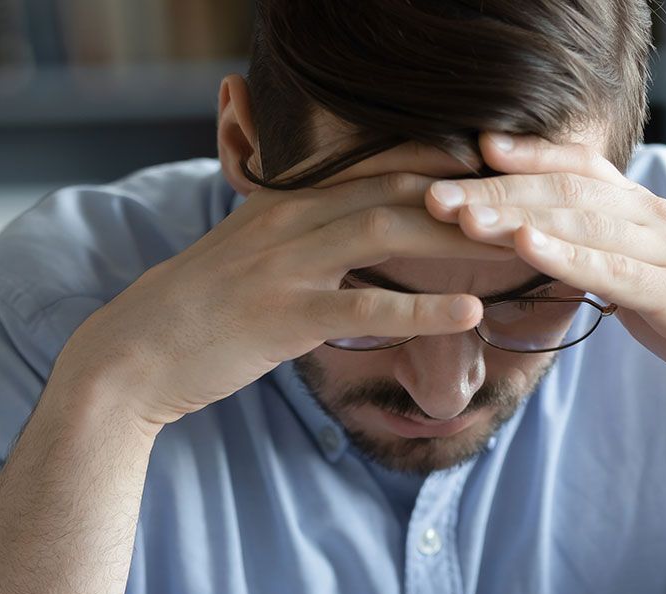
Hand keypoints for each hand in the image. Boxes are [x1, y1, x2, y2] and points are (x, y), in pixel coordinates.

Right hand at [51, 171, 512, 430]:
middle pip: (398, 191)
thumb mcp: (249, 256)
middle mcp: (291, 220)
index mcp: (288, 203)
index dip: (446, 168)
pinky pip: (363, 308)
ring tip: (520, 246)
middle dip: (468, 195)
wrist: (133, 355)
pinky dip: (421, 309)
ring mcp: (287, 266)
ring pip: (388, 234)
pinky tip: (469, 313)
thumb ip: (298, 236)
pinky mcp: (284, 317)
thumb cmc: (198, 314)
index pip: (381, 170)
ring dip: (459, 238)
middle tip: (532, 202)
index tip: (502, 174)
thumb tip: (346, 232)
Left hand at [426, 134, 665, 426]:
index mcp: (643, 214)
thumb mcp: (645, 284)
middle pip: (561, 189)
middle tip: (429, 190)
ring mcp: (665, 250)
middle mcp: (651, 217)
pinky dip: (564, 253)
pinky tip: (524, 244)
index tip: (466, 151)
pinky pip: (610, 267)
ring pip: (578, 219)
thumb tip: (553, 258)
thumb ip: (602, 263)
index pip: (575, 170)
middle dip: (493, 188)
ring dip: (512, 213)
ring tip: (458, 212)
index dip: (522, 157)